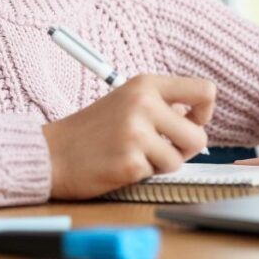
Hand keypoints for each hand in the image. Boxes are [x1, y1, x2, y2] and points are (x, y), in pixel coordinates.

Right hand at [42, 74, 215, 199]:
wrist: (53, 153)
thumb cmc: (93, 129)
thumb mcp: (127, 100)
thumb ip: (163, 104)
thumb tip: (197, 115)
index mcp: (146, 85)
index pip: (205, 91)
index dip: (204, 113)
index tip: (189, 122)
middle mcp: (144, 104)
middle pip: (199, 135)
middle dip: (185, 149)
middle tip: (161, 148)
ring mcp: (136, 133)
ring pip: (180, 159)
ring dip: (161, 163)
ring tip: (135, 154)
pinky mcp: (130, 162)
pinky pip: (157, 174)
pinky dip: (143, 174)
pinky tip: (121, 164)